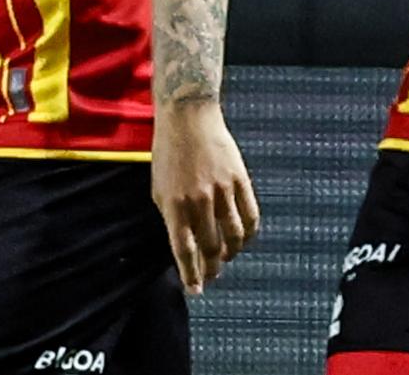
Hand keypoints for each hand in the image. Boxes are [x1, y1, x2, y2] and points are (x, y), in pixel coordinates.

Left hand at [150, 99, 259, 294]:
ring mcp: (221, 191)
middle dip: (211, 268)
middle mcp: (198, 201)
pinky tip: (242, 241)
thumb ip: (171, 216)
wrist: (187, 118)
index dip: (190, 273)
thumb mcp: (159, 186)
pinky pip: (250, 218)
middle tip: (210, 277)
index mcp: (173, 203)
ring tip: (225, 259)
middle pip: (211, 247)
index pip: (183, 249)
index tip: (194, 290)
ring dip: (231, 254)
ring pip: (234, 237)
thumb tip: (184, 246)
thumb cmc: (168, 154)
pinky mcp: (240, 181)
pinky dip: (248, 235)